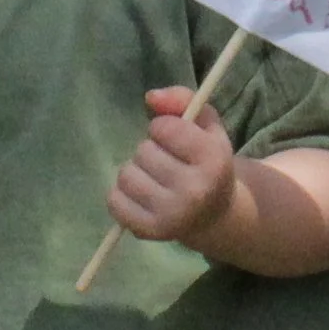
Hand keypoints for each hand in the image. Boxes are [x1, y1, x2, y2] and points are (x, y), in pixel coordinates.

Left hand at [107, 86, 237, 249]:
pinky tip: (141, 196)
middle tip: (167, 163)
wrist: (215, 215)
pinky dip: (121, 194)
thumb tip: (150, 98)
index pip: (164, 128)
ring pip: (126, 174)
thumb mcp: (205, 125)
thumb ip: (181, 100)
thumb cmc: (206, 162)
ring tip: (154, 179)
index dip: (164, 128)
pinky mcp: (149, 231)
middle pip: (143, 151)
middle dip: (151, 151)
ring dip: (135, 171)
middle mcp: (194, 190)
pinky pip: (114, 201)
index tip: (175, 139)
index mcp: (214, 160)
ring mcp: (171, 215)